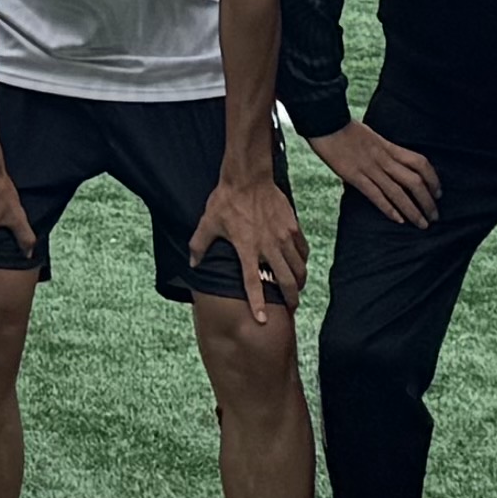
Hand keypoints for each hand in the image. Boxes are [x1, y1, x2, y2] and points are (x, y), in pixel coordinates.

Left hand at [190, 170, 306, 315]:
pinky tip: (300, 265)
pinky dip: (303, 262)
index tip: (263, 320)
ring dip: (299, 283)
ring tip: (297, 290)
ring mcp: (283, 237)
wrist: (248, 176)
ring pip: (298, 269)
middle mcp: (269, 247)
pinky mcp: (293, 227)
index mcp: (247, 249)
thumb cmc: (226, 200)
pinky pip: (303, 251)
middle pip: (285, 282)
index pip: (253, 283)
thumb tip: (193, 263)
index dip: (258, 304)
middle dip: (290, 299)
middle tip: (290, 308)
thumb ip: (199, 245)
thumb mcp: (208, 222)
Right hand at [308, 122, 442, 228]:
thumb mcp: (370, 136)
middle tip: (434, 215)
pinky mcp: (354, 175)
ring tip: (422, 224)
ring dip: (413, 210)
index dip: (433, 179)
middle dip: (427, 201)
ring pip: (398, 192)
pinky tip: (398, 220)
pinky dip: (388, 208)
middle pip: (414, 181)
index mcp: (388, 146)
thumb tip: (389, 163)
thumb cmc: (343, 127)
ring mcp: (369, 167)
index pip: (420, 163)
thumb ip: (381, 150)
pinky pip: (375, 195)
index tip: (438, 192)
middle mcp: (383, 158)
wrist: (323, 120)